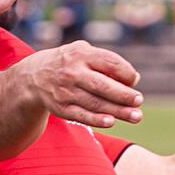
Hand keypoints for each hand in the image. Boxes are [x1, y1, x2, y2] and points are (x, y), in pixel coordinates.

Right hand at [16, 40, 142, 127]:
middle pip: (102, 85)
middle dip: (123, 95)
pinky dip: (97, 119)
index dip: (126, 73)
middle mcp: (72, 72)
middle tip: (139, 100)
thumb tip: (134, 79)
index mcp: (81, 54)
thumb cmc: (70, 63)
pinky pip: (81, 115)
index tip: (134, 81)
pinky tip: (111, 122)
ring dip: (118, 111)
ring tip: (136, 116)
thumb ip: (109, 62)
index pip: (110, 62)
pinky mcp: (61, 108)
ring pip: (95, 103)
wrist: (34, 76)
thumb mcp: (84, 53)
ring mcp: (65, 91)